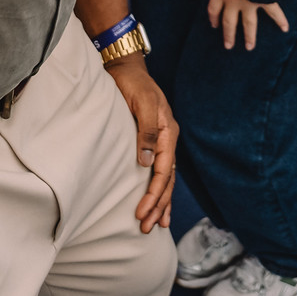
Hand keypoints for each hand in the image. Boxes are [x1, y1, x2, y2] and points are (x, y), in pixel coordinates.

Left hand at [102, 55, 175, 231]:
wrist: (127, 68)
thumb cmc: (132, 84)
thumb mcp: (140, 103)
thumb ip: (146, 132)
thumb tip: (148, 162)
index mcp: (169, 131)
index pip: (164, 171)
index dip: (154, 194)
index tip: (141, 212)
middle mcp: (169, 139)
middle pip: (167, 180)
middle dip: (158, 205)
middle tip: (146, 227)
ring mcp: (163, 141)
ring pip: (166, 178)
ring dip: (162, 202)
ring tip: (157, 224)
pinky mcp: (154, 141)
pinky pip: (161, 171)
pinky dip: (161, 189)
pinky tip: (160, 203)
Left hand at [206, 0, 287, 49]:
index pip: (214, 8)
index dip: (213, 17)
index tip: (214, 24)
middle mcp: (234, 1)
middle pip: (229, 22)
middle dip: (228, 34)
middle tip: (228, 45)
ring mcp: (249, 3)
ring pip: (248, 23)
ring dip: (249, 36)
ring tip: (250, 47)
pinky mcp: (264, 0)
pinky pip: (273, 12)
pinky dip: (280, 20)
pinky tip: (285, 28)